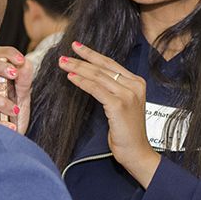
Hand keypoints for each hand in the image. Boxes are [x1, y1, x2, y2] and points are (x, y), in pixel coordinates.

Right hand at [0, 46, 32, 132]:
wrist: (12, 137)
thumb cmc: (13, 114)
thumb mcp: (23, 95)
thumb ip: (24, 79)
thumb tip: (24, 63)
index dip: (7, 53)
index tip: (21, 60)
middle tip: (14, 74)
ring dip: (1, 102)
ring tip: (15, 111)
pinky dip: (1, 123)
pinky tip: (12, 127)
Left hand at [58, 41, 160, 187]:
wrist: (137, 152)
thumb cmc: (127, 132)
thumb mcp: (123, 105)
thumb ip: (114, 90)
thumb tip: (92, 77)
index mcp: (137, 82)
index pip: (111, 63)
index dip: (92, 54)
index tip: (78, 47)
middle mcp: (134, 85)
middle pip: (103, 67)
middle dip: (82, 59)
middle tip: (65, 54)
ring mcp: (128, 95)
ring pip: (98, 76)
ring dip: (78, 68)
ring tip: (63, 64)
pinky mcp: (119, 105)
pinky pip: (96, 89)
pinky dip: (82, 82)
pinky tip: (71, 78)